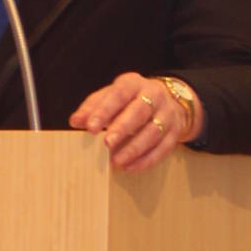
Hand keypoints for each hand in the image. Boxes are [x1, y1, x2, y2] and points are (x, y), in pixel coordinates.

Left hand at [69, 73, 193, 174]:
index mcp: (134, 83)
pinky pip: (163, 148)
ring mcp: (168, 114)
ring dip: (134, 148)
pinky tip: (130, 167)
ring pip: (154, 131)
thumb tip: (75, 121)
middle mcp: (154, 95)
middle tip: (106, 144)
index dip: (105, 111)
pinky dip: (146, 160)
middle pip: (140, 111)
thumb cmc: (130, 100)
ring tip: (116, 161)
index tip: (90, 128)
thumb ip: (93, 107)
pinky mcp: (175, 132)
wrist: (169, 101)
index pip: (119, 94)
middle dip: (123, 128)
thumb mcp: (111, 96)